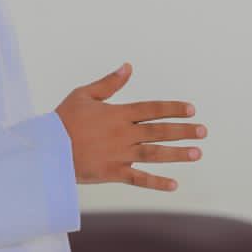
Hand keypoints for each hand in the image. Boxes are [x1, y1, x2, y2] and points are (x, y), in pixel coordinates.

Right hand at [53, 62, 205, 190]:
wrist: (48, 147)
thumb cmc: (64, 119)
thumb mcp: (84, 94)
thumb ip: (109, 83)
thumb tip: (128, 67)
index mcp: (118, 113)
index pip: (151, 109)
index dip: (172, 108)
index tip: (192, 109)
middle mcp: (123, 133)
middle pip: (158, 131)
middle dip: (183, 130)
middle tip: (203, 131)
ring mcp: (119, 154)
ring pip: (154, 154)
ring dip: (177, 154)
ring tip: (197, 153)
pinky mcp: (113, 172)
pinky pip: (138, 178)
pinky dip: (156, 182)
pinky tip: (174, 184)